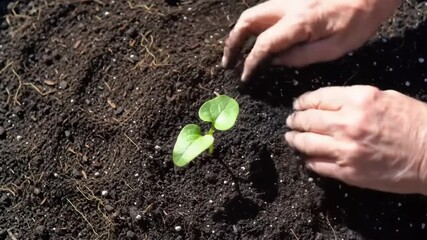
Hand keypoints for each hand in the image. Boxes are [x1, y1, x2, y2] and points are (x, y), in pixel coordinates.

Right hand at [222, 0, 400, 80]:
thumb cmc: (359, 20)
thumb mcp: (334, 48)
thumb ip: (301, 56)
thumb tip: (276, 61)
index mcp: (299, 22)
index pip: (263, 45)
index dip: (250, 63)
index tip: (245, 77)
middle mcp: (287, 7)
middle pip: (247, 21)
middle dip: (233, 43)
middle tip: (228, 62)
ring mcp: (288, 0)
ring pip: (253, 13)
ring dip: (240, 32)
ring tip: (235, 51)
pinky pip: (264, 11)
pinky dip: (253, 25)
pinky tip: (254, 38)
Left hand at [285, 85, 426, 194]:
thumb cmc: (414, 122)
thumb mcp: (384, 97)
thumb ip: (353, 99)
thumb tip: (328, 104)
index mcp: (357, 100)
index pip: (317, 98)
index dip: (302, 102)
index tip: (297, 105)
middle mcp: (346, 123)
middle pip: (307, 120)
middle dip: (294, 120)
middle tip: (290, 121)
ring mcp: (345, 149)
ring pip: (306, 143)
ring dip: (295, 140)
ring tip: (291, 138)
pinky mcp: (347, 172)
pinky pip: (318, 165)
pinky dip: (309, 160)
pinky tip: (307, 157)